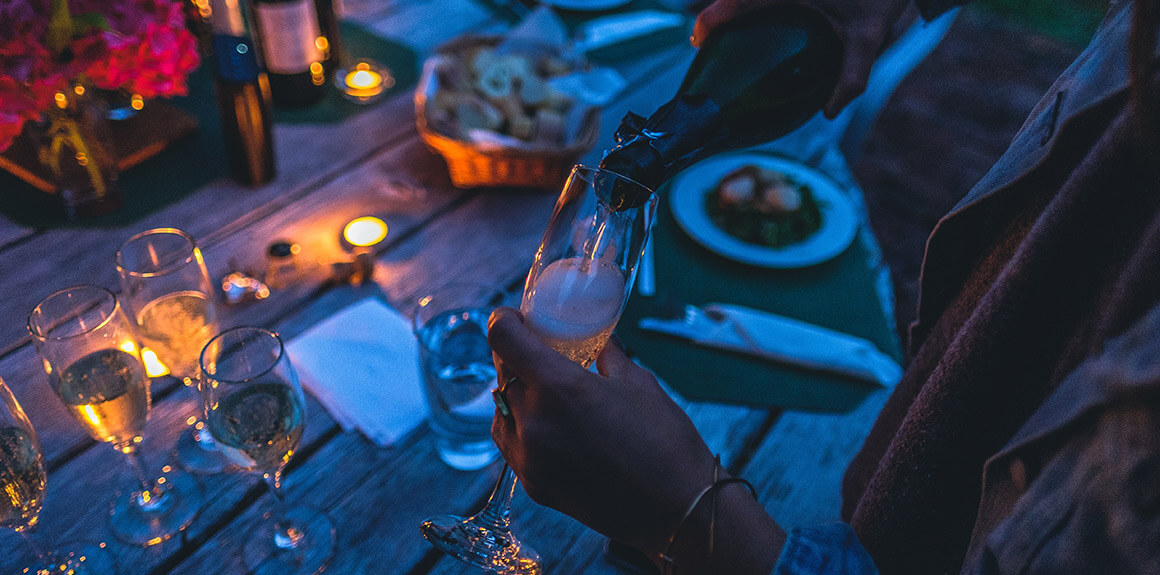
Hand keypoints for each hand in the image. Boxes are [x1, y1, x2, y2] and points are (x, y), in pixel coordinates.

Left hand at [487, 307, 715, 553]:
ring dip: (515, 392)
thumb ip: (606, 356)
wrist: (677, 509)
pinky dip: (520, 426)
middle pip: (501, 372)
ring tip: (544, 389)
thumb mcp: (638, 382)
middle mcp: (534, 422)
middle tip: (536, 350)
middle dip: (514, 355)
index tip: (513, 317)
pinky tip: (547, 422)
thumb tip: (596, 341)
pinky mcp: (534, 484)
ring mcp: (530, 458)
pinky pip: (511, 443)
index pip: (503, 338)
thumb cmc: (665, 442)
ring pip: (500, 408)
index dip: (503, 320)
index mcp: (559, 388)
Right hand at [692, 0, 911, 117]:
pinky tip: (754, 17)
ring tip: (720, 26)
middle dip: (718, 11)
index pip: (742, 0)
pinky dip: (752, 3)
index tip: (697, 37)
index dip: (714, 17)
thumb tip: (829, 113)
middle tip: (702, 37)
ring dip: (734, 4)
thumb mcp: (871, 36)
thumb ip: (853, 76)